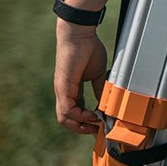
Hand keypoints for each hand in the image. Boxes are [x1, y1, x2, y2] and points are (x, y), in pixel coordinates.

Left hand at [53, 20, 107, 134]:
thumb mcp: (98, 74)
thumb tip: (105, 103)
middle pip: (66, 120)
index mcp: (71, 90)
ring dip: (80, 125)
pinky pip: (67, 110)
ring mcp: (62, 91)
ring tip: (95, 124)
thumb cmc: (88, 49)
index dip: (86, 121)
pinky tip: (92, 114)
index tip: (99, 123)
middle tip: (96, 130)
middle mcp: (64, 93)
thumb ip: (99, 89)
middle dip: (81, 128)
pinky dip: (79, 116)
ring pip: (64, 118)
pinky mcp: (63, 87)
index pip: (75, 112)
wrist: (79, 35)